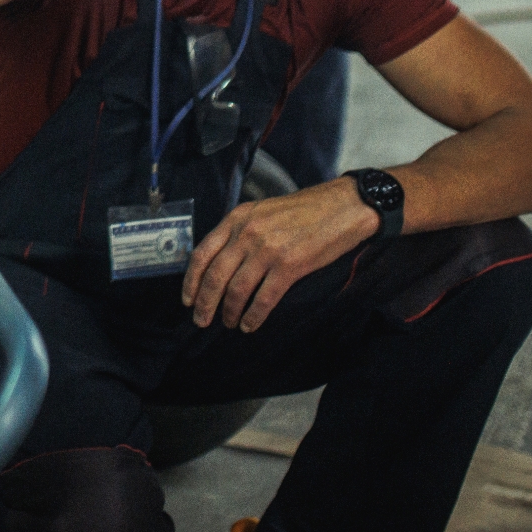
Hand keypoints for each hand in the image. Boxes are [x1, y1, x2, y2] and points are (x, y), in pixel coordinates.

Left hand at [181, 179, 378, 331]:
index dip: (191, 281)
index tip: (188, 300)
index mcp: (237, 218)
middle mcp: (247, 233)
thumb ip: (240, 231)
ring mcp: (268, 249)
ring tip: (229, 324)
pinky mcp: (290, 265)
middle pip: (215, 275)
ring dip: (229, 312)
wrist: (343, 207)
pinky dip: (254, 316)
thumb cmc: (304, 211)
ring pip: (237, 289)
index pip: (202, 253)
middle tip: (201, 321)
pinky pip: (264, 298)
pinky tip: (250, 325)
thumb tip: (221, 263)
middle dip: (205, 303)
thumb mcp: (262, 211)